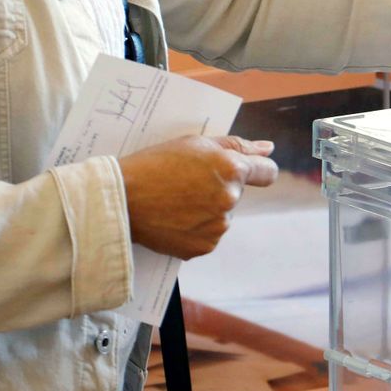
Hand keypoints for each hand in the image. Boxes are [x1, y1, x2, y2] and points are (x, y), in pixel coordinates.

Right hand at [120, 134, 277, 258]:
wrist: (121, 199)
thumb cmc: (155, 164)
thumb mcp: (195, 143)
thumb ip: (237, 146)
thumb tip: (268, 149)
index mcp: (232, 168)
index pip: (267, 172)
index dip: (257, 170)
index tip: (247, 171)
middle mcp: (230, 198)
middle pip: (237, 193)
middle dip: (219, 187)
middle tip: (186, 183)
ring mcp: (218, 226)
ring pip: (222, 216)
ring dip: (207, 210)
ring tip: (175, 202)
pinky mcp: (204, 246)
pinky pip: (208, 235)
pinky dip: (195, 230)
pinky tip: (174, 219)